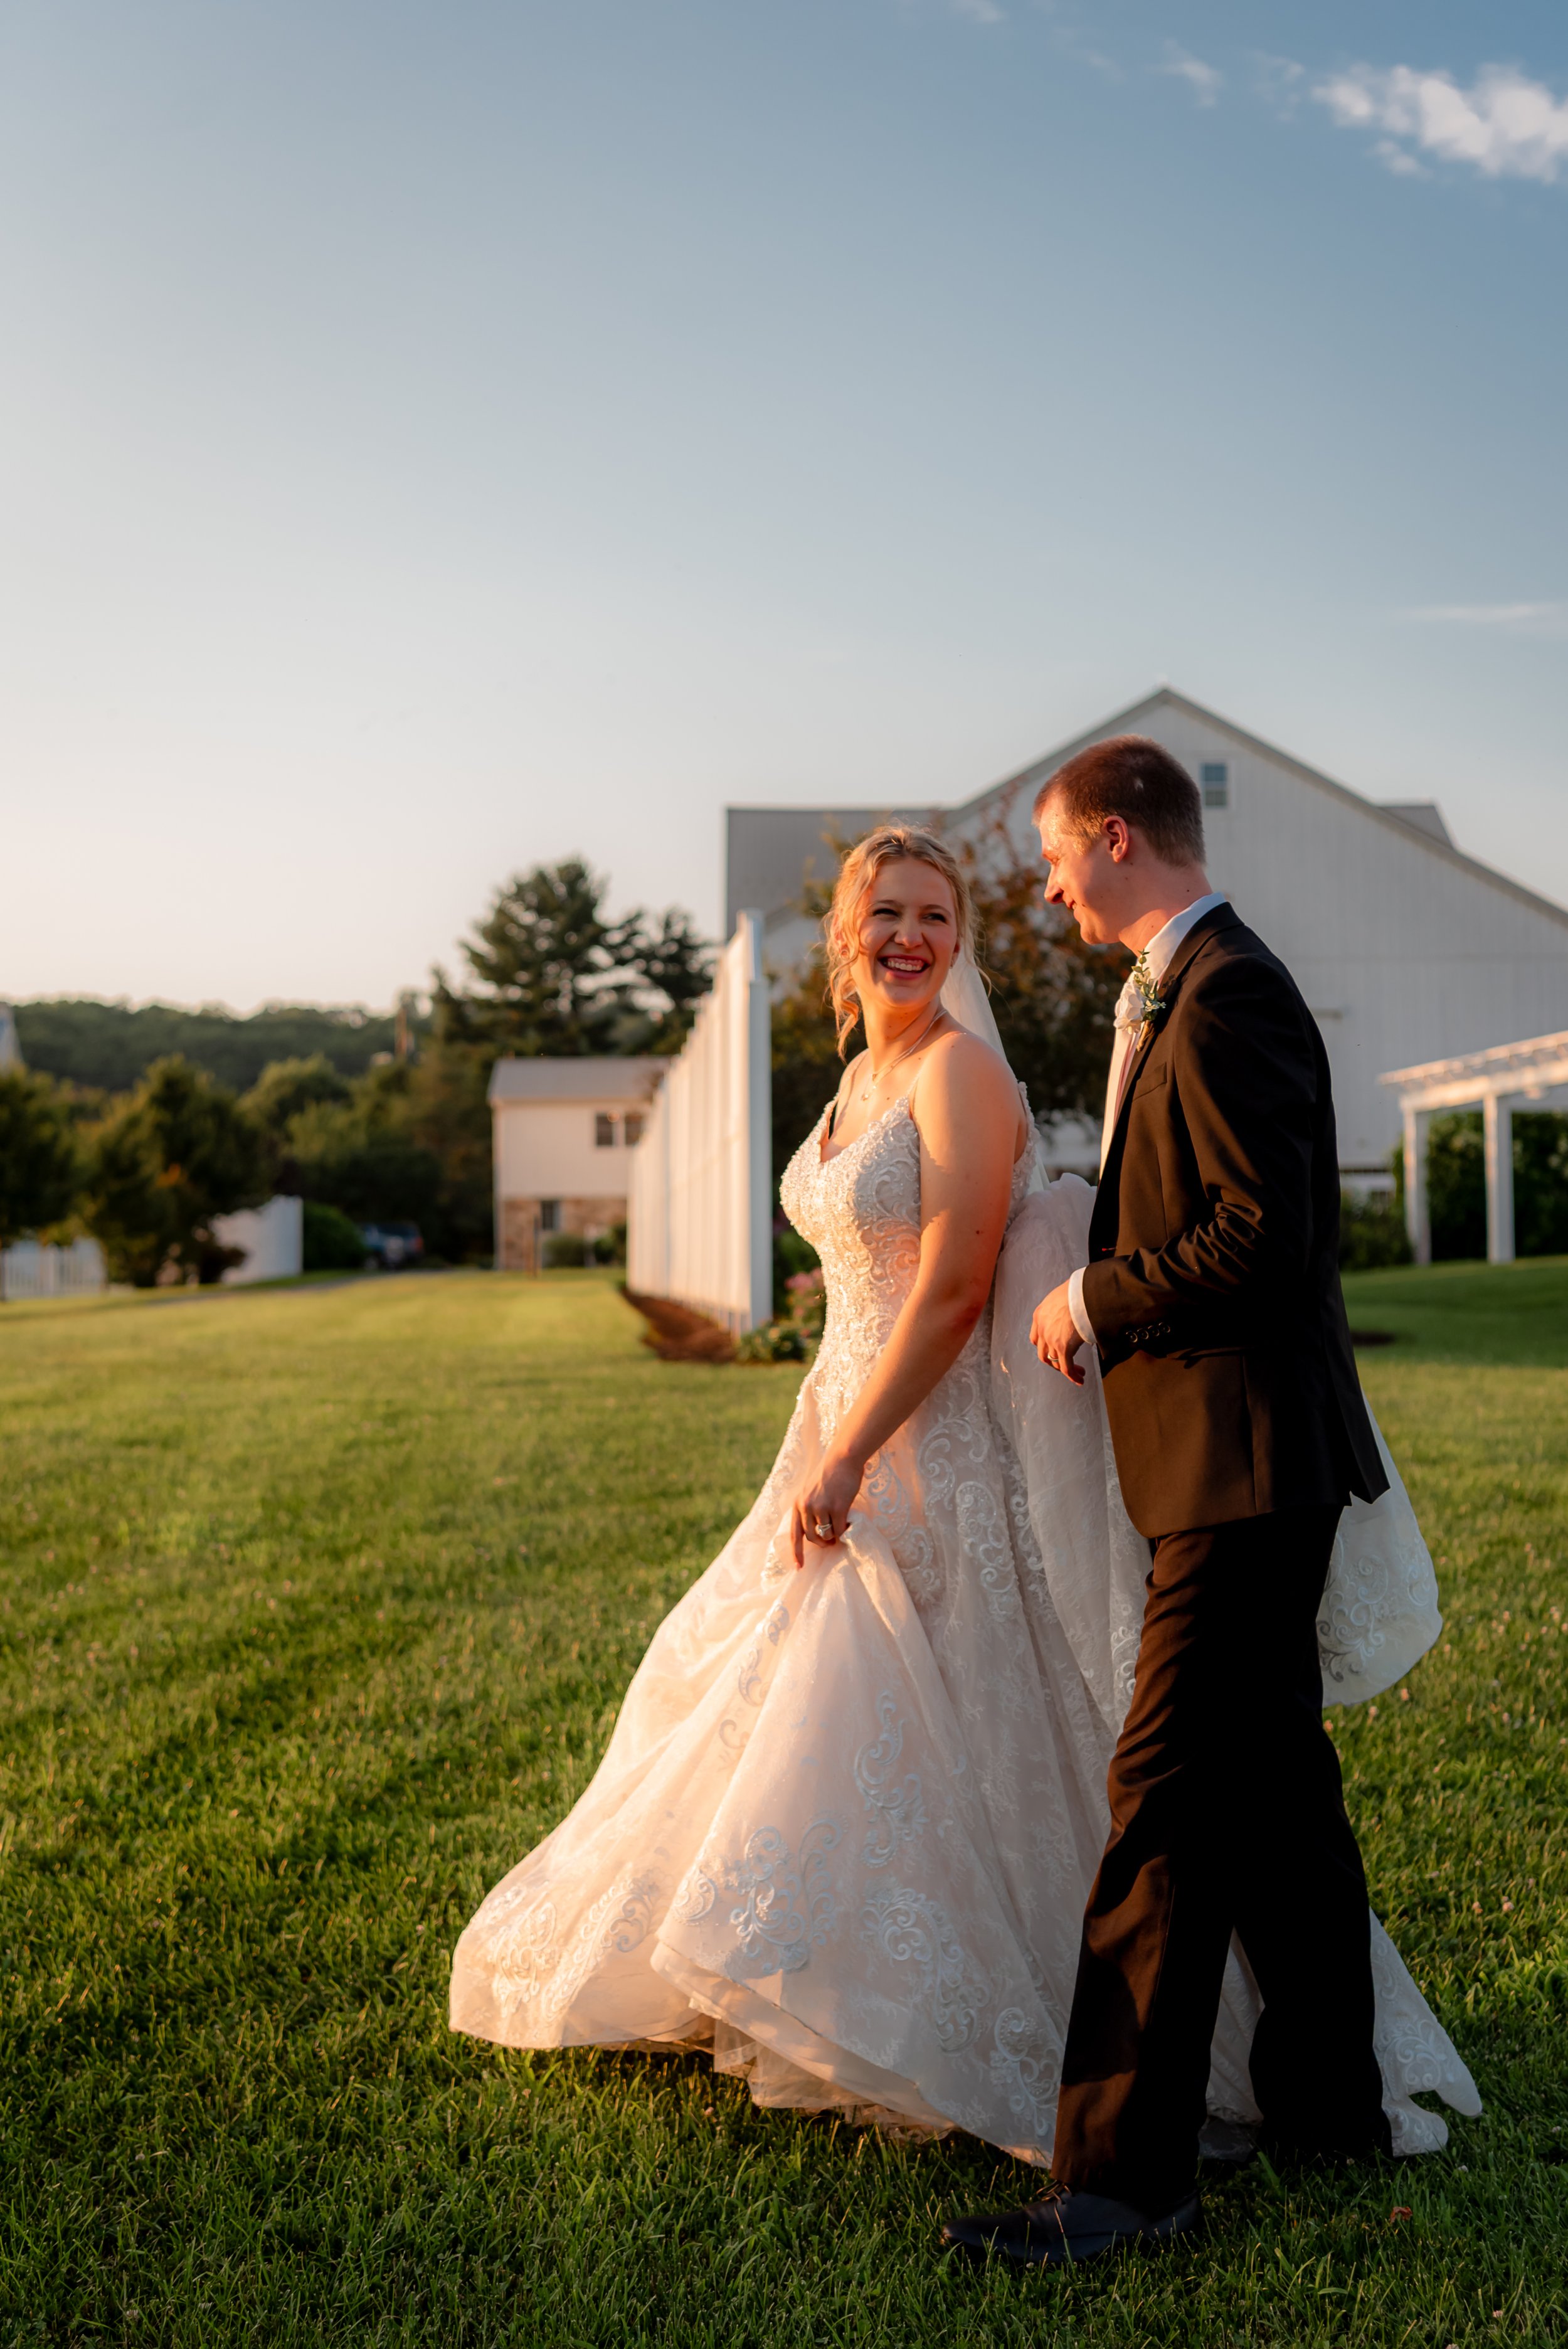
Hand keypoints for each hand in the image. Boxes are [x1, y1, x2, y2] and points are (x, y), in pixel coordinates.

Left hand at [790, 1450, 864, 1567]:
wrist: (842, 1458)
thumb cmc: (830, 1473)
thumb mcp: (811, 1489)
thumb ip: (810, 1507)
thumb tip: (817, 1529)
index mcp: (798, 1502)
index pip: (794, 1533)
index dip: (796, 1552)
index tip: (799, 1566)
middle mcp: (806, 1506)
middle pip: (811, 1537)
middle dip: (821, 1543)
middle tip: (831, 1542)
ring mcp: (821, 1507)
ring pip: (826, 1535)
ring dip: (833, 1537)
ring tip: (839, 1530)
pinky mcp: (837, 1507)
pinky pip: (839, 1530)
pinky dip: (844, 1531)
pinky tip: (847, 1523)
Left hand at [1030, 1280, 1085, 1385]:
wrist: (1082, 1293)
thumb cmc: (1077, 1292)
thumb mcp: (1061, 1298)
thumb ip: (1060, 1310)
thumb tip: (1071, 1315)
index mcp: (1039, 1316)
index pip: (1036, 1339)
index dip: (1045, 1347)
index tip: (1055, 1351)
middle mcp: (1041, 1329)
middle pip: (1043, 1353)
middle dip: (1054, 1362)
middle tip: (1065, 1365)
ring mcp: (1051, 1339)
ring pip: (1056, 1361)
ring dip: (1066, 1369)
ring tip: (1079, 1372)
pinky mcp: (1063, 1347)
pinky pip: (1066, 1368)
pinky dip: (1072, 1375)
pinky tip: (1079, 1379)